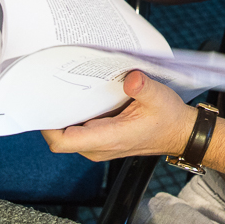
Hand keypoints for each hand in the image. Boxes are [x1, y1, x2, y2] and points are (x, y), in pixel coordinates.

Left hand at [42, 71, 196, 161]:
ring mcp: (99, 144)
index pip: (63, 141)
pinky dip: (78, 114)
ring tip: (68, 86)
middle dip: (55, 112)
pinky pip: (80, 129)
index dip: (47, 125)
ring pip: (69, 132)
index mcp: (108, 138)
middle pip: (61, 135)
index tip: (45, 102)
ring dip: (66, 112)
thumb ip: (144, 88)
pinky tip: (84, 95)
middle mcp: (99, 146)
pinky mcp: (103, 138)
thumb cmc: (169, 119)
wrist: (179, 133)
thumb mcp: (159, 98)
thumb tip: (131, 78)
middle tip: (55, 85)